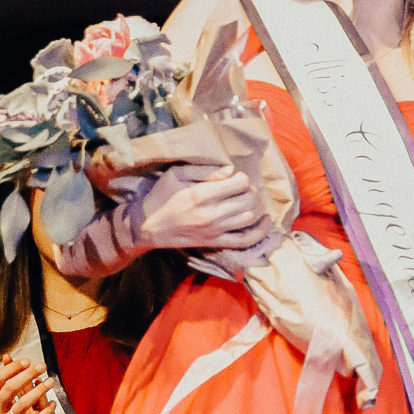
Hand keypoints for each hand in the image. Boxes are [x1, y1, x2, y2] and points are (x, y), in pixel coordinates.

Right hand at [140, 164, 269, 251]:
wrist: (147, 227)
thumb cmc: (160, 196)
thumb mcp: (176, 174)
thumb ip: (204, 170)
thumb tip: (230, 170)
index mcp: (200, 195)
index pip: (239, 183)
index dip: (241, 177)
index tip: (234, 178)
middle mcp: (210, 215)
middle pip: (248, 200)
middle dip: (252, 190)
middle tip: (243, 188)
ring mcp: (214, 232)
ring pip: (250, 218)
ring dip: (257, 206)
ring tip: (251, 200)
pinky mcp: (215, 243)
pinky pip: (245, 241)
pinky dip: (260, 232)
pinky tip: (266, 221)